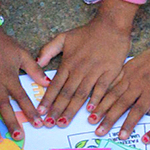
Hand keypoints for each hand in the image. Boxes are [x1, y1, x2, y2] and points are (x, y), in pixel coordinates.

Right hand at [0, 26, 48, 142]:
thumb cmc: (2, 43)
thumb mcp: (22, 53)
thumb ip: (34, 69)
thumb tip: (48, 83)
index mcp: (9, 77)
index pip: (23, 98)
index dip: (31, 111)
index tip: (39, 123)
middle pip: (5, 106)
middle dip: (12, 123)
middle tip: (18, 138)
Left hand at [36, 1, 133, 126]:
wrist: (111, 25)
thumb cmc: (87, 33)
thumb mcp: (64, 37)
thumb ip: (49, 49)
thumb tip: (38, 63)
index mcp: (68, 62)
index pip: (55, 85)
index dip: (47, 100)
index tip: (41, 113)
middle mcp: (79, 69)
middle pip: (66, 93)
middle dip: (56, 110)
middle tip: (49, 124)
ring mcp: (95, 71)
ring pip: (81, 94)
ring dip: (71, 109)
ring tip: (63, 122)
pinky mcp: (110, 72)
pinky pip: (101, 89)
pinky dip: (95, 100)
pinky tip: (89, 112)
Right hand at [91, 34, 149, 139]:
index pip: (138, 110)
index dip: (128, 124)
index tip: (120, 136)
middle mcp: (141, 81)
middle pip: (121, 103)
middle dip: (108, 118)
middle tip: (97, 130)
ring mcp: (134, 72)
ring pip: (114, 91)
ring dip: (102, 104)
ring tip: (91, 115)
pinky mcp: (131, 64)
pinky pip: (115, 77)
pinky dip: (105, 87)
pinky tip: (96, 95)